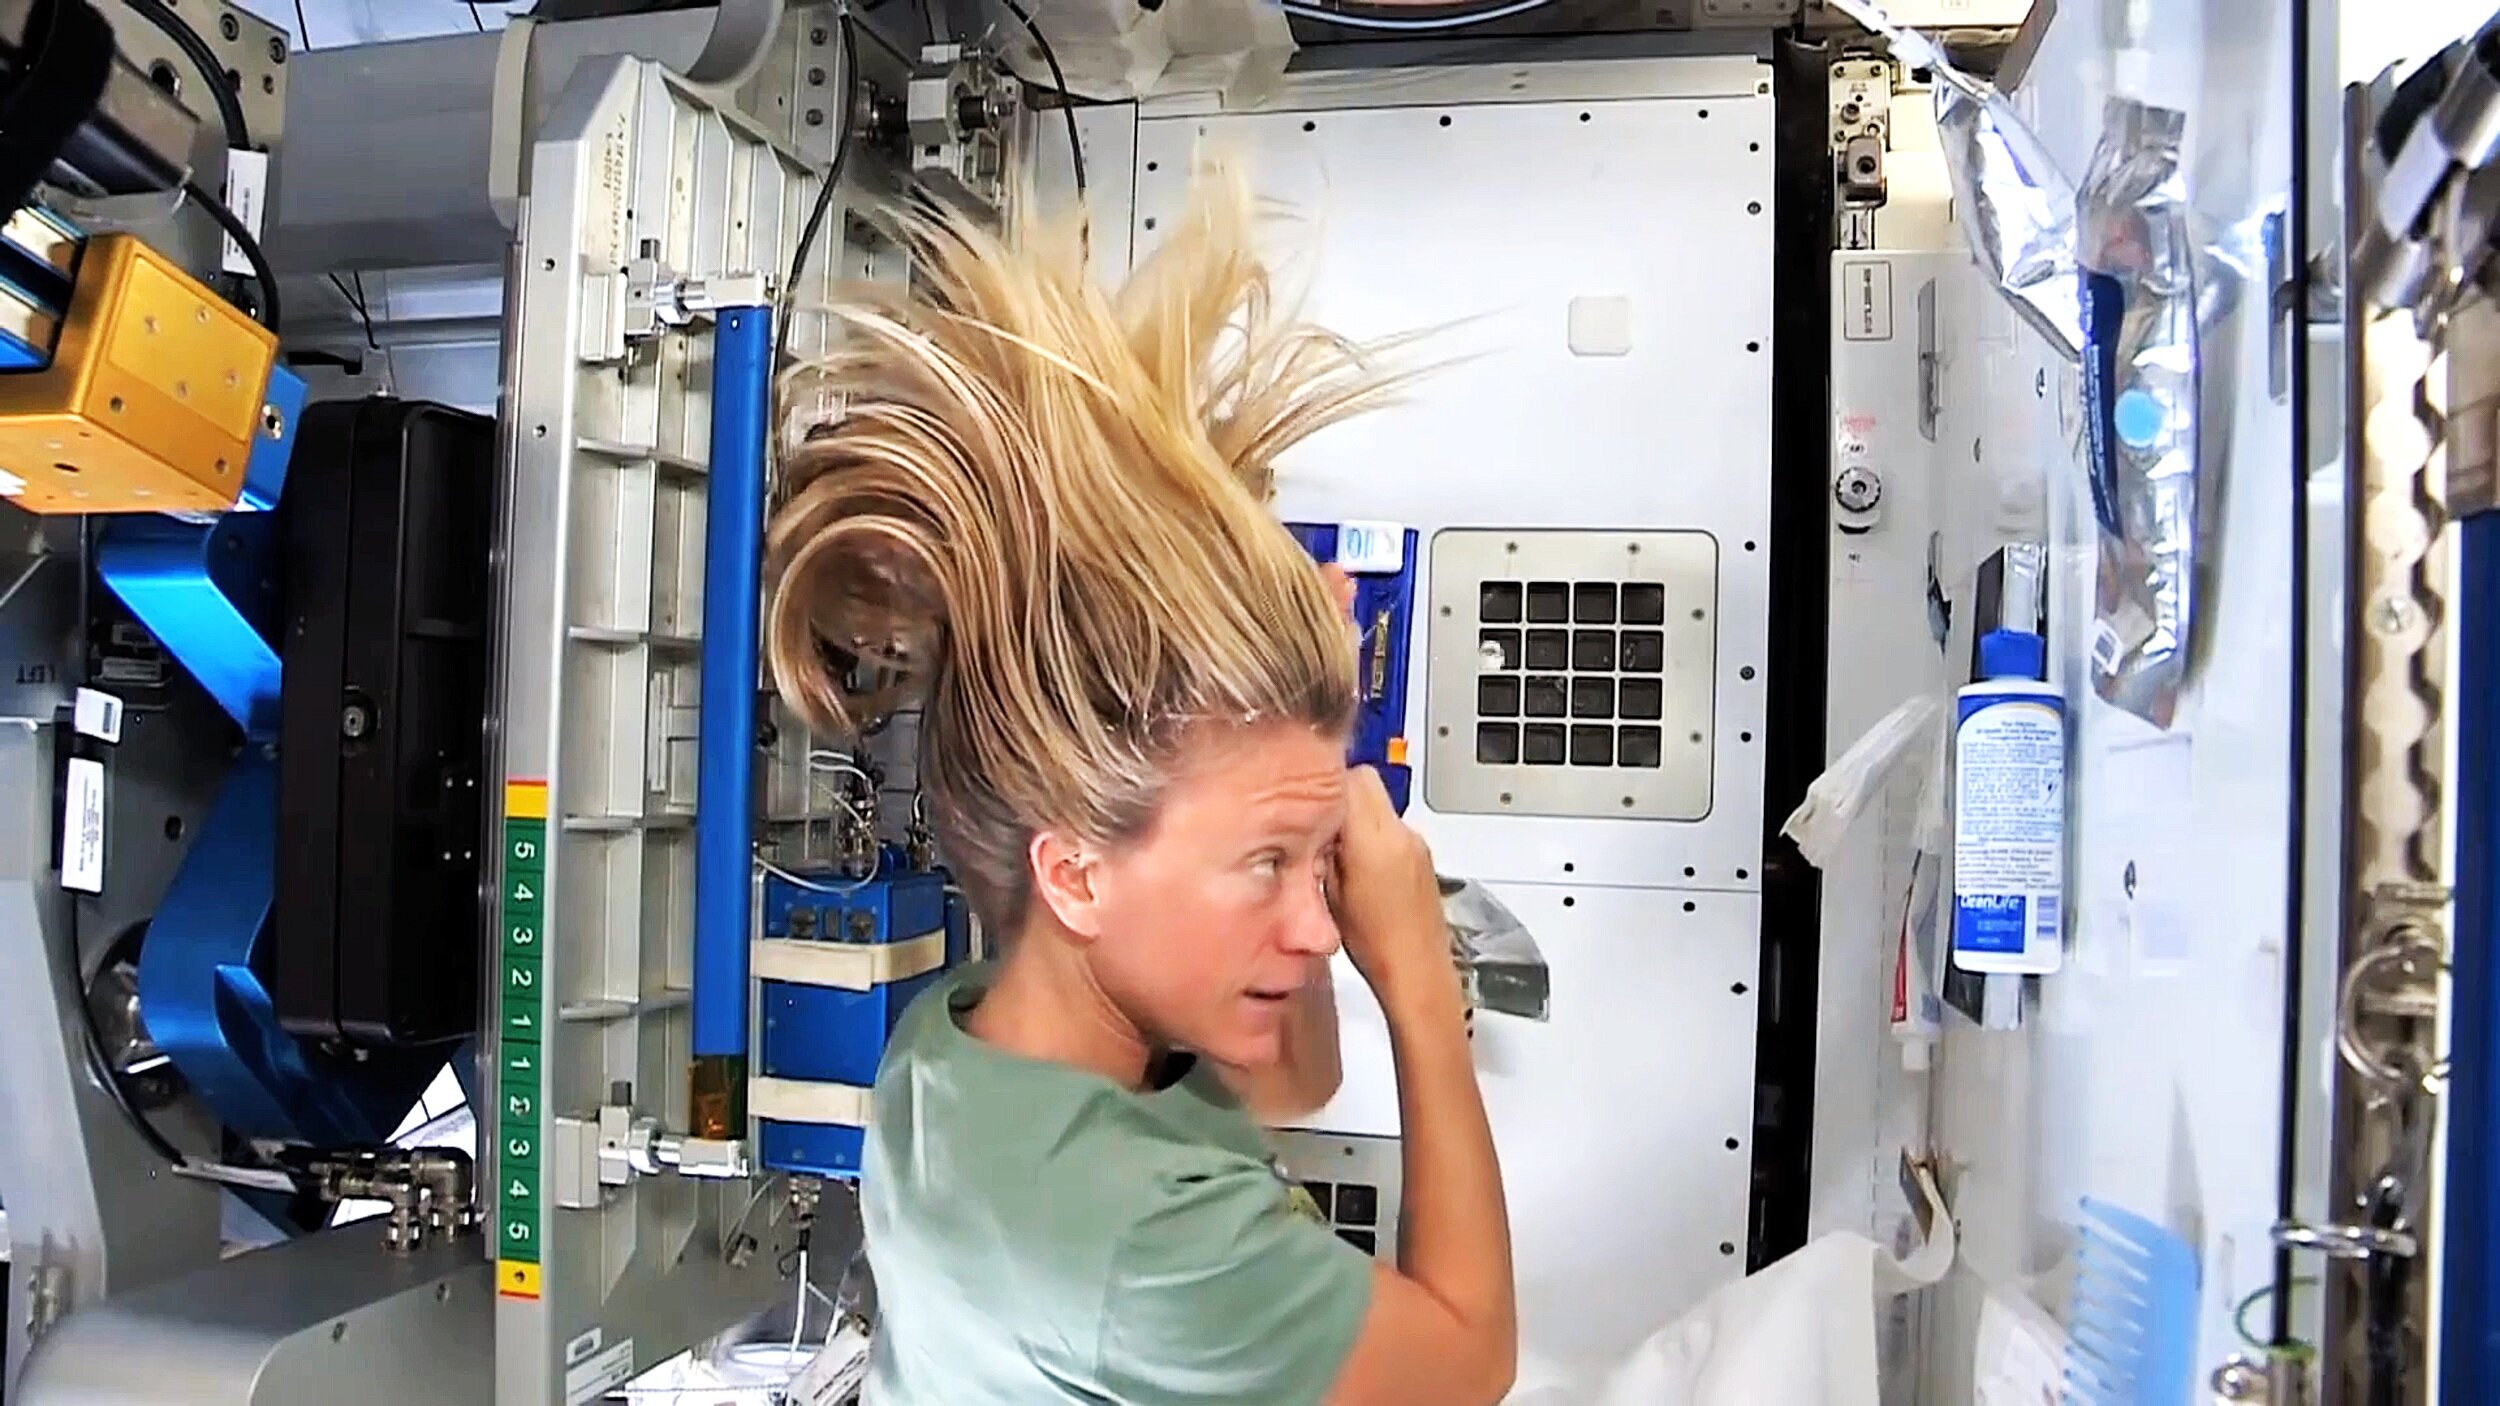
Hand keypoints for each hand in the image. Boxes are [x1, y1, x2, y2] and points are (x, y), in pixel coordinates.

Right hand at [1331, 767, 1459, 1019]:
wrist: (1418, 972)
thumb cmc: (1374, 946)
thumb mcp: (1328, 896)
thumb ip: (1319, 851)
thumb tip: (1308, 824)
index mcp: (1373, 840)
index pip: (1347, 778)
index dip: (1321, 787)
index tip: (1304, 806)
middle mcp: (1400, 833)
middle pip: (1365, 781)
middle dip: (1337, 795)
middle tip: (1316, 825)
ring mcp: (1415, 842)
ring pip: (1379, 801)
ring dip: (1355, 815)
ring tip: (1336, 852)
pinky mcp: (1422, 854)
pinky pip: (1391, 825)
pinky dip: (1372, 833)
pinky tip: (1360, 867)